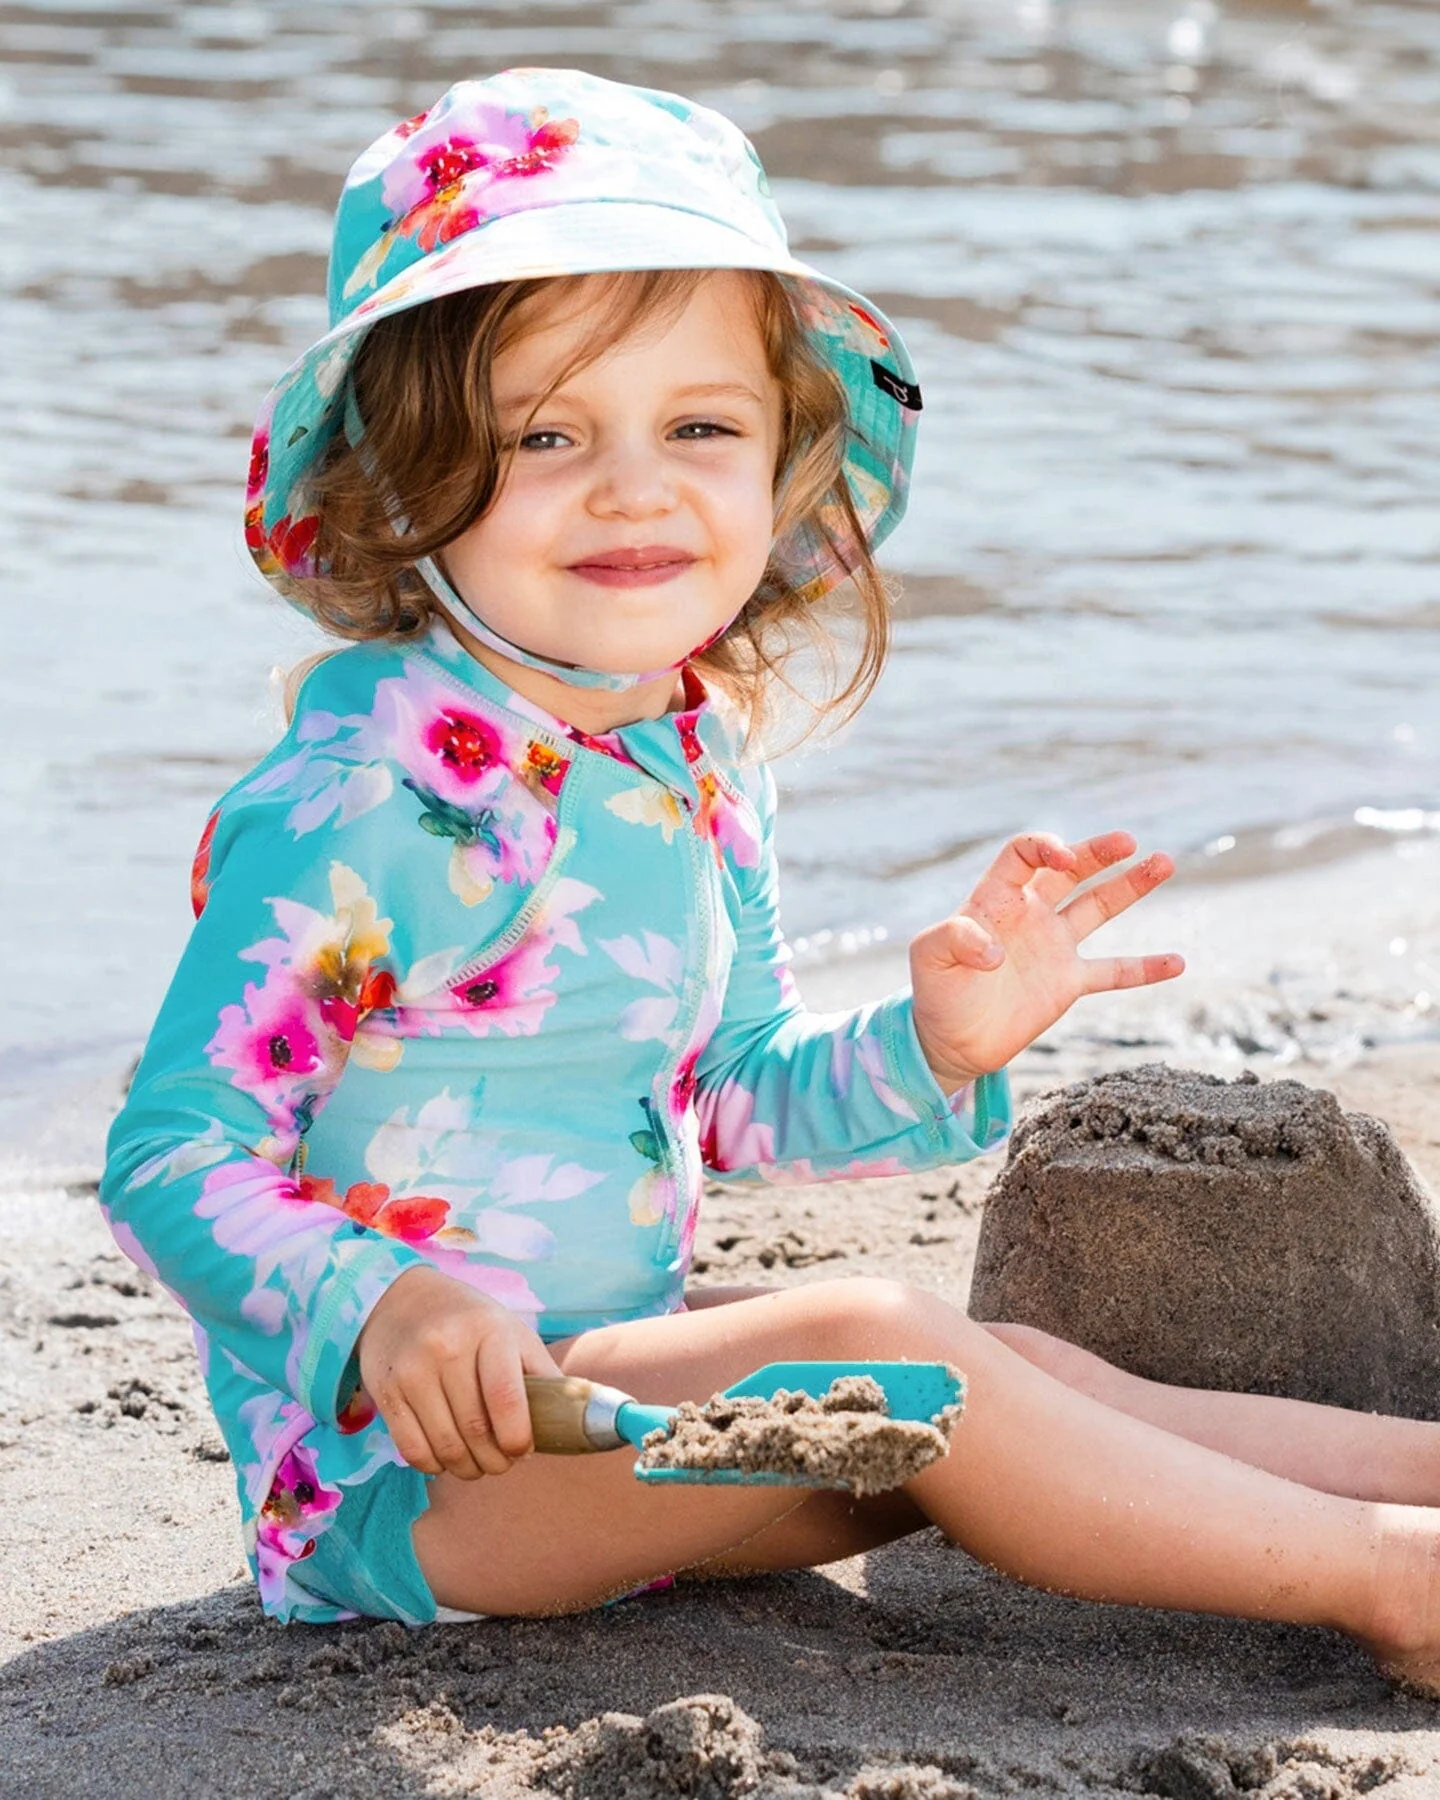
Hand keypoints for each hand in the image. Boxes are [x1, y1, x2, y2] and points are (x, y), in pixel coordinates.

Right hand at [356, 1265, 562, 1479]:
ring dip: (467, 1469)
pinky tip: (445, 1457)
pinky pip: (412, 1450)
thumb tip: (571, 1421)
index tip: (522, 1450)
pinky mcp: (387, 1392)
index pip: (506, 1398)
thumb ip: (542, 1374)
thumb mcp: (511, 1332)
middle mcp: (447, 1348)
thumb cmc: (469, 1321)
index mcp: (490, 1332)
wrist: (399, 1299)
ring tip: (477, 1464)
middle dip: (495, 1461)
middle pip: (476, 1430)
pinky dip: (434, 1466)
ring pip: (446, 1446)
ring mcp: (413, 1370)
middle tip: (502, 1462)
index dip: (518, 1438)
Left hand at [909, 830, 1183, 1088]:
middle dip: (1099, 852)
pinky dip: (1145, 968)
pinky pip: (1114, 970)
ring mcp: (1054, 946)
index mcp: (995, 898)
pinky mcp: (1069, 982)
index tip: (1061, 859)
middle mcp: (1030, 914)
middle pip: (1071, 870)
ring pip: (1099, 906)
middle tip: (1129, 842)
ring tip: (1164, 863)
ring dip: (1131, 885)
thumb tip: (995, 951)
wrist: (950, 1041)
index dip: (1044, 848)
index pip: (1024, 855)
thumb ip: (953, 939)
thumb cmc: (935, 991)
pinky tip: (1178, 962)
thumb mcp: (928, 957)